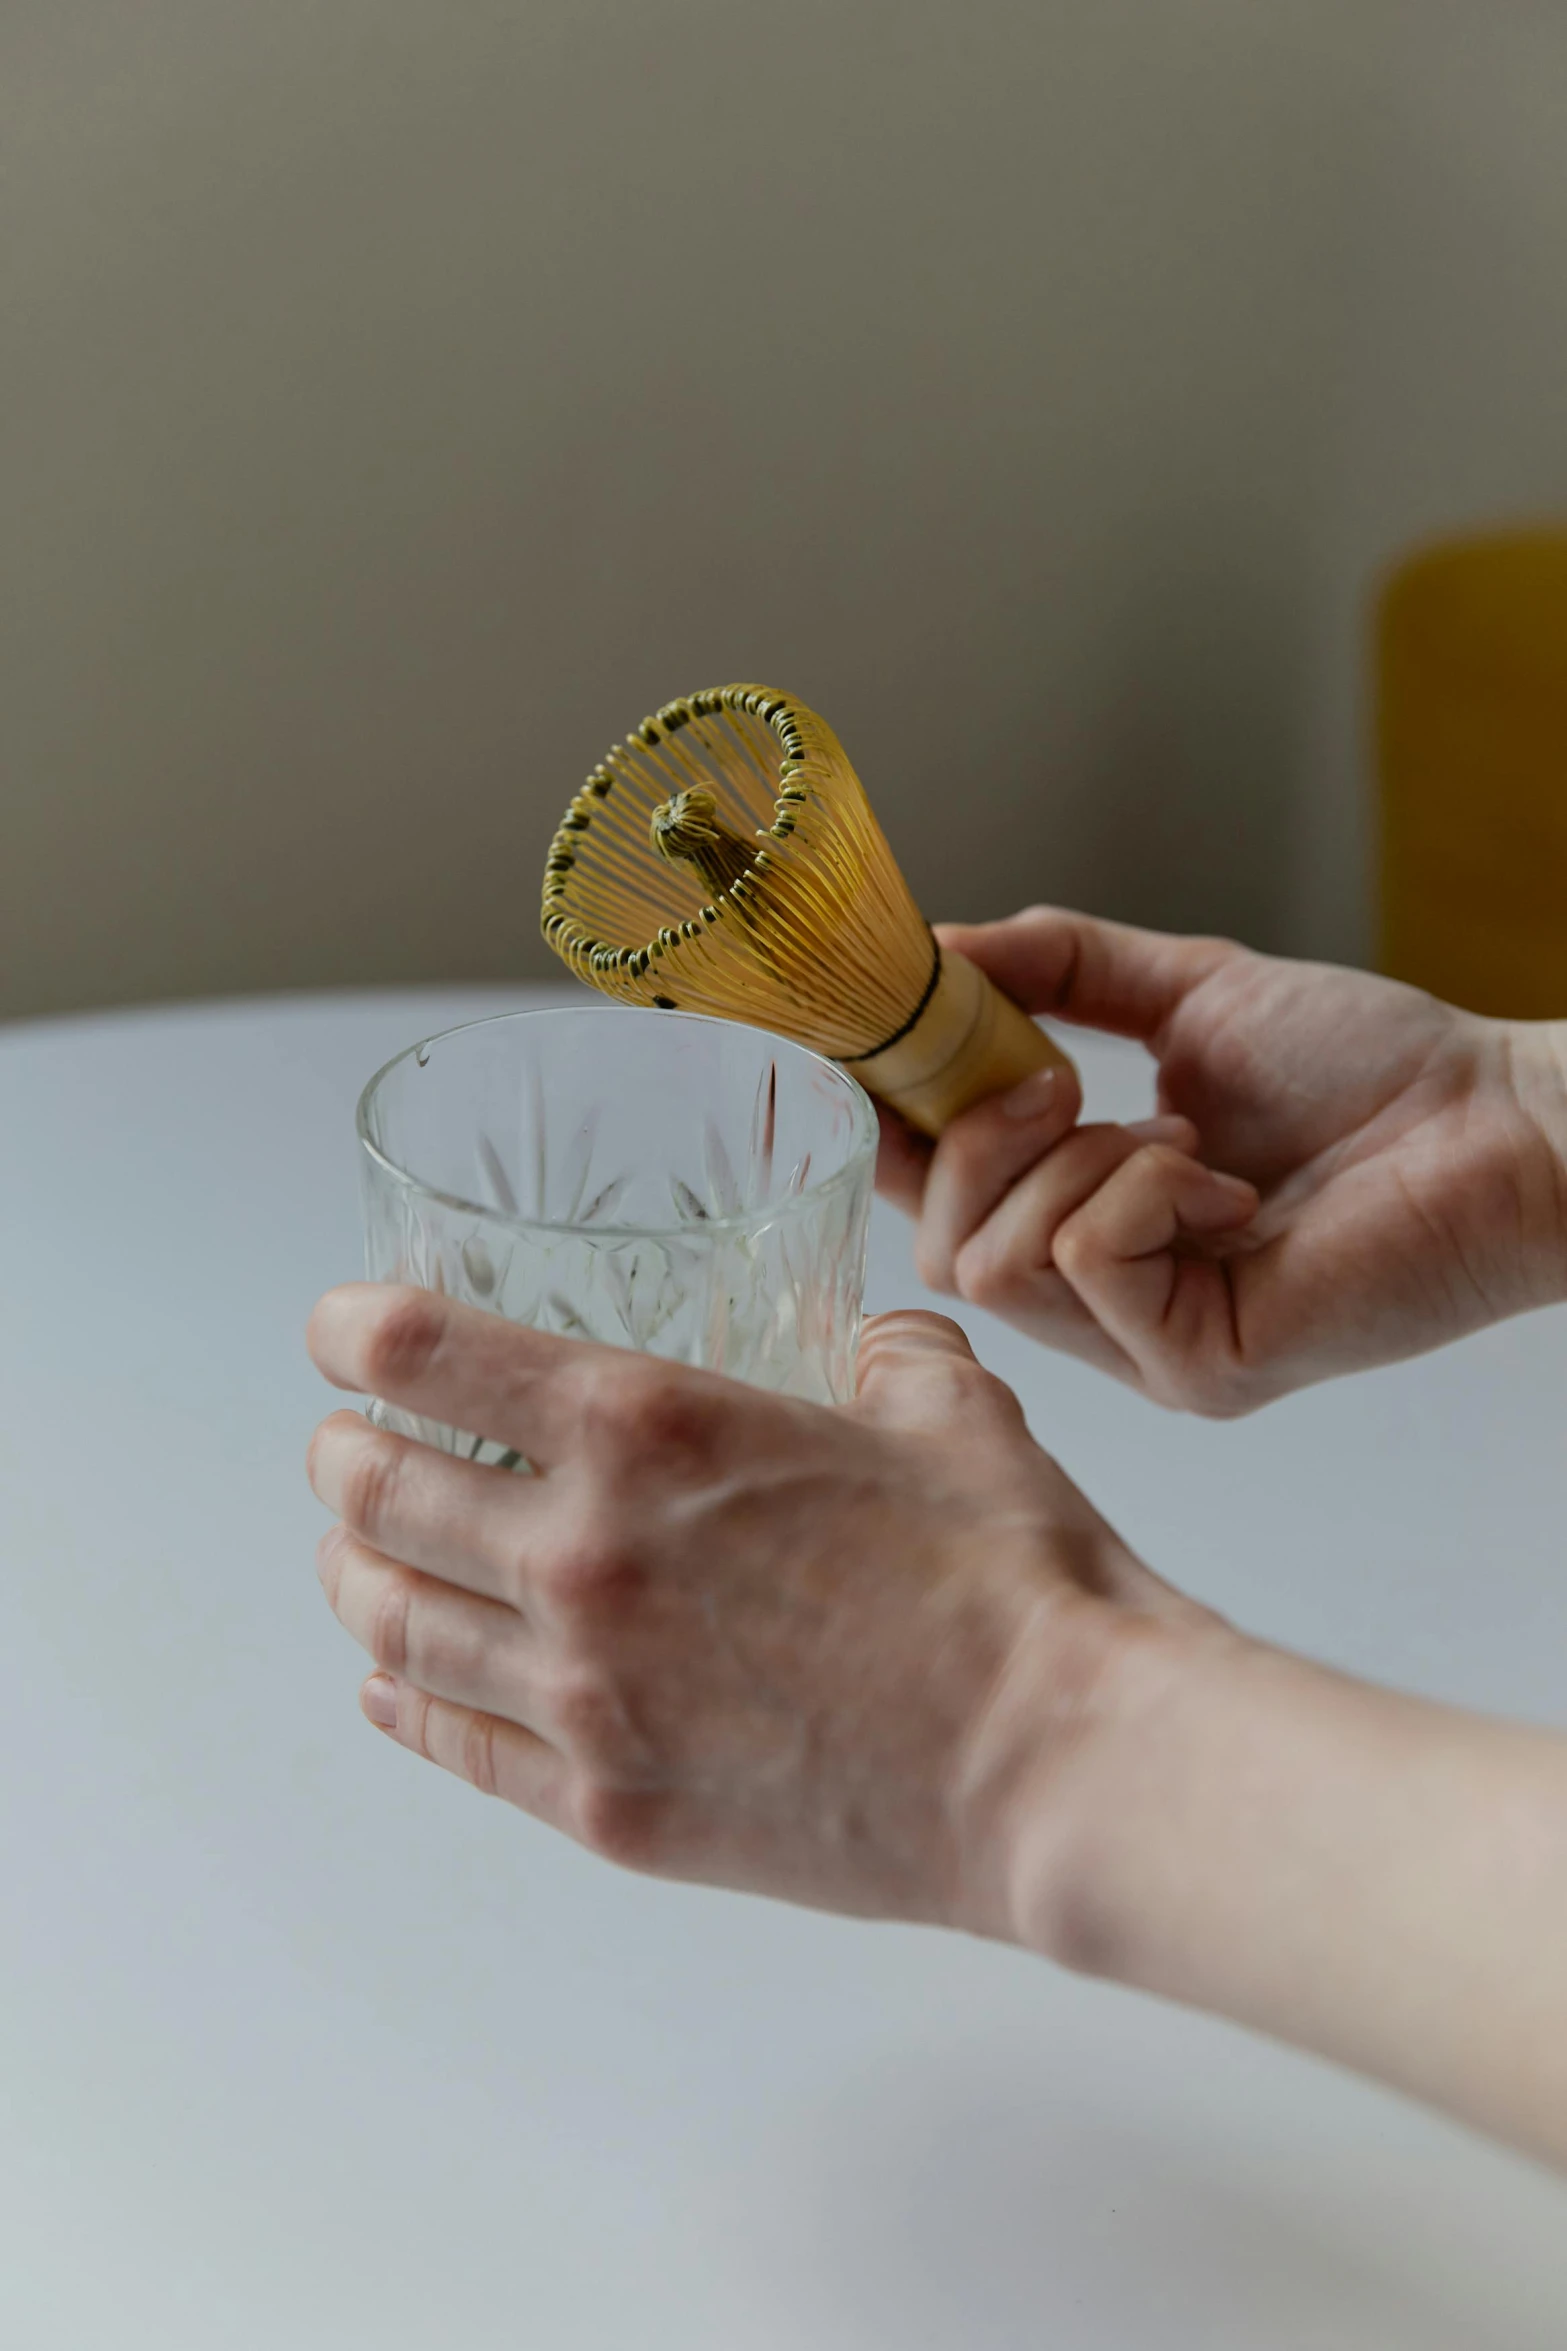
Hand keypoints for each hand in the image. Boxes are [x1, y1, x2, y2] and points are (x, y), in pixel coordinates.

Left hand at [305, 1284, 1207, 1935]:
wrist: (1054, 1762)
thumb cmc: (1010, 1578)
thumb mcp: (947, 1406)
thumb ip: (881, 1354)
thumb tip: (869, 1349)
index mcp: (648, 1428)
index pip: (422, 1352)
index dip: (351, 1330)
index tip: (341, 1330)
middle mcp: (582, 1554)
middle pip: (374, 1492)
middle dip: (343, 1455)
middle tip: (351, 1447)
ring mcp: (584, 1694)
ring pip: (390, 1623)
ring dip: (354, 1573)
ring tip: (359, 1557)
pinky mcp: (607, 1806)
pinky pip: (452, 1743)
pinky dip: (400, 1701)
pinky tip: (392, 1683)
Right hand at [878, 910, 1566, 1413]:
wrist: (1500, 1118)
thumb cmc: (1373, 1069)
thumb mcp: (1187, 993)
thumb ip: (1058, 970)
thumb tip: (939, 944)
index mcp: (1085, 1229)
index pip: (931, 1204)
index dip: (886, 1133)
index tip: (867, 1047)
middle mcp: (1102, 1308)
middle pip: (938, 1249)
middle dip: (978, 1138)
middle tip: (1064, 1081)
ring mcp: (1144, 1349)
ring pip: (993, 1262)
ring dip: (1074, 1161)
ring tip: (1178, 1133)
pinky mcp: (1195, 1368)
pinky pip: (1084, 1261)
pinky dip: (1139, 1188)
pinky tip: (1225, 1183)